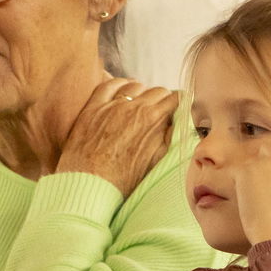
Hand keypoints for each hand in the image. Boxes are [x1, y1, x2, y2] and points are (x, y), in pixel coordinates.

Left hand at [57, 78, 180, 195]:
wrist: (89, 185)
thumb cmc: (124, 180)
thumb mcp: (156, 161)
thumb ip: (170, 138)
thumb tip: (178, 123)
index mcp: (153, 120)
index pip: (175, 99)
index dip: (180, 103)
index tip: (180, 108)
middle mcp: (134, 108)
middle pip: (157, 90)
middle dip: (163, 98)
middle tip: (162, 109)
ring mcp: (112, 105)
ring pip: (135, 86)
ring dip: (142, 92)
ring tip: (142, 102)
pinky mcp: (93, 108)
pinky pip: (108, 85)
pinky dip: (119, 85)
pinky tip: (122, 90)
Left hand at [230, 134, 270, 245]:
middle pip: (270, 144)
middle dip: (264, 157)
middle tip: (259, 178)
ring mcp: (265, 163)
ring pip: (251, 159)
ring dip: (250, 172)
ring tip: (252, 196)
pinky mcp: (245, 171)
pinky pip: (236, 171)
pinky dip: (236, 182)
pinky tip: (241, 198)